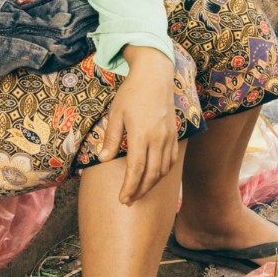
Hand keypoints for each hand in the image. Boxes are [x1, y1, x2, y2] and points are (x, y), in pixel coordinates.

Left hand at [98, 47, 181, 205]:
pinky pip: (171, 160)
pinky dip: (163, 172)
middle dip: (140, 190)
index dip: (130, 187)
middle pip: (152, 174)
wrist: (155, 76)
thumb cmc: (132, 92)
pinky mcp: (174, 133)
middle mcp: (158, 138)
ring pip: (163, 169)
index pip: (136, 169)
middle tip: (129, 200)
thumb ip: (111, 137)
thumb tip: (103, 159)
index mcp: (141, 134)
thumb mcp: (115, 113)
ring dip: (152, 184)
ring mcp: (169, 136)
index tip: (123, 199)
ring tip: (139, 191)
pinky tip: (154, 176)